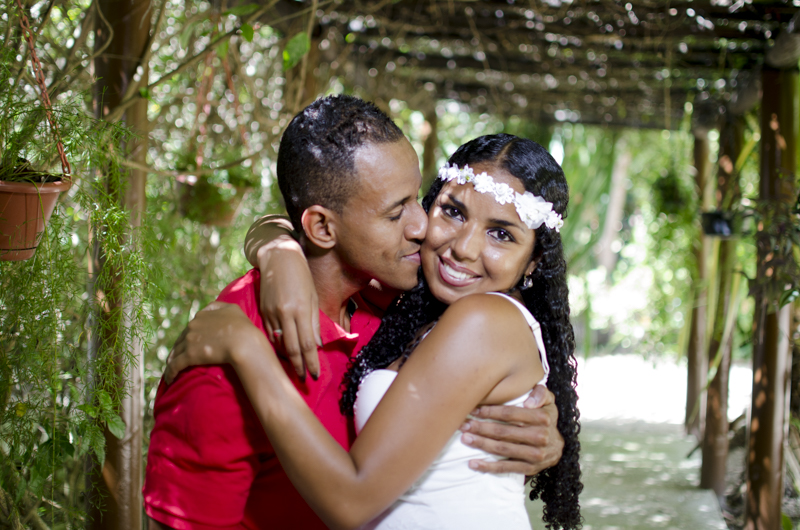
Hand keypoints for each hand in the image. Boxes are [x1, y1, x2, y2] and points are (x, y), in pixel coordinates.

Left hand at [165, 302, 271, 383]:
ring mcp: (190, 341)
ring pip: (175, 353)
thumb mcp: (232, 309)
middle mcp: (192, 326)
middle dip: (178, 349)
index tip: (188, 344)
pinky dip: (169, 373)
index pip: (190, 327)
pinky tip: (169, 380)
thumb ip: (219, 306)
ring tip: (171, 370)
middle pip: (180, 340)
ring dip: (172, 362)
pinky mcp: (189, 356)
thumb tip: (209, 309)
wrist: (244, 341)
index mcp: (201, 316)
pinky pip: (174, 365)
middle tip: (176, 359)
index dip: (188, 336)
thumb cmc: (242, 327)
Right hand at [256, 236, 320, 378]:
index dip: (311, 362)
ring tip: (294, 371)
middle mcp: (284, 314)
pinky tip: (281, 354)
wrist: (278, 258)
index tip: (315, 375)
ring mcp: (270, 313)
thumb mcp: (313, 297)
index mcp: (300, 310)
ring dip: (287, 359)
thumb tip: (316, 345)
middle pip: (292, 348)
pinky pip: (269, 334)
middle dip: (299, 367)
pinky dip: (276, 346)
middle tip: (304, 380)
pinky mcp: (262, 311)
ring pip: (278, 343)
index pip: (307, 344)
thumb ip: (314, 322)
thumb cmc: (301, 276)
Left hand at [460, 385, 562, 474]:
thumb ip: (540, 393)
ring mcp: (535, 454)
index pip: (510, 413)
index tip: (474, 410)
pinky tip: (473, 463)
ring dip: (481, 444)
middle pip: (503, 432)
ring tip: (465, 439)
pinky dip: (488, 467)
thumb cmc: (546, 418)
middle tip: (464, 425)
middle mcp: (539, 437)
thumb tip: (528, 402)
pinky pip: (506, 468)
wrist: (558, 446)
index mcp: (542, 418)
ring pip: (502, 449)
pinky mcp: (530, 468)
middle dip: (481, 428)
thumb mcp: (549, 401)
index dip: (490, 411)